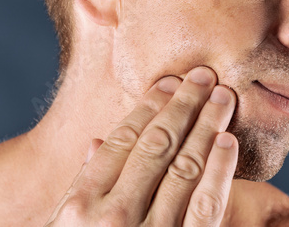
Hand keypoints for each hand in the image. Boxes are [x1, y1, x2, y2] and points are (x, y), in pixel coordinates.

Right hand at [45, 66, 237, 225]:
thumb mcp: (62, 226)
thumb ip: (82, 185)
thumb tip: (97, 142)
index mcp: (79, 204)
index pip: (120, 140)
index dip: (147, 107)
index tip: (167, 82)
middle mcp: (112, 214)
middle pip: (155, 145)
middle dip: (182, 105)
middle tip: (203, 76)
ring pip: (184, 168)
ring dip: (206, 127)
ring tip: (222, 96)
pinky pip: (204, 209)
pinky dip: (218, 172)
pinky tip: (226, 142)